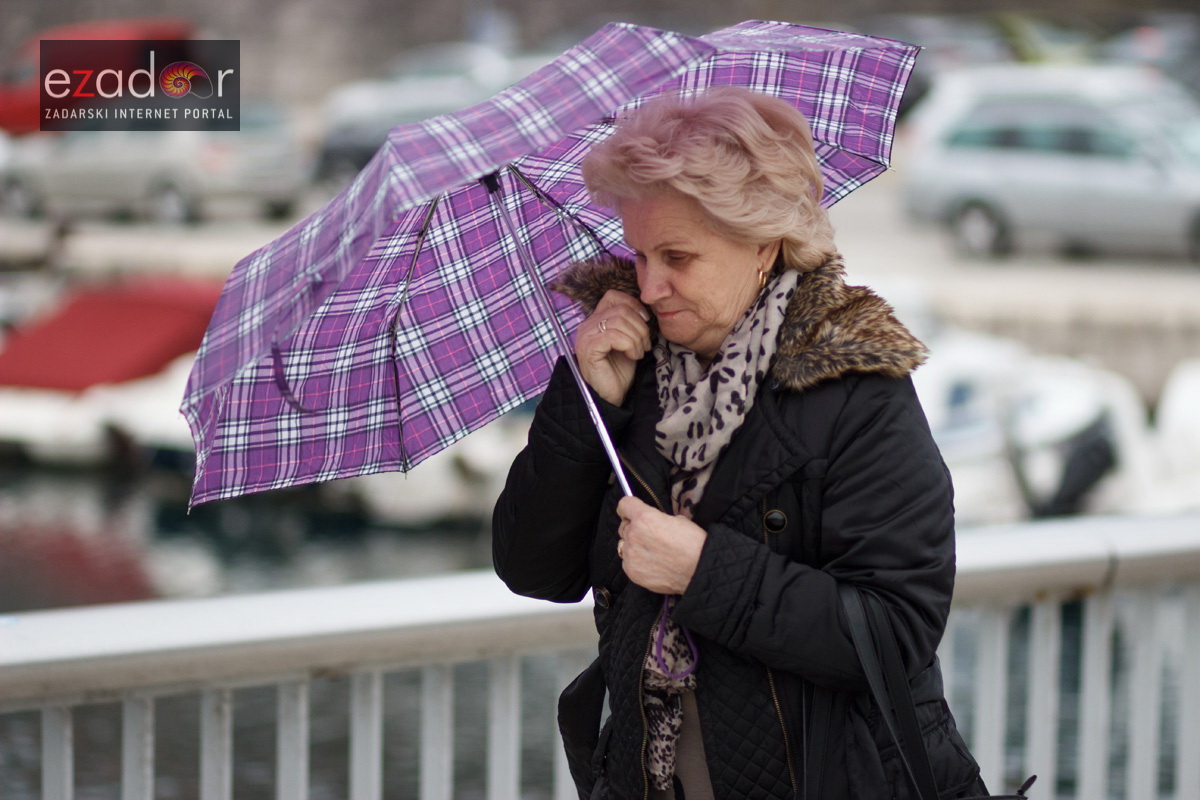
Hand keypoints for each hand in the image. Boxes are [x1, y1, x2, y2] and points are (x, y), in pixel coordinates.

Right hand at [574, 290, 650, 405]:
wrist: (610, 396)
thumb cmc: (619, 370)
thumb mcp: (628, 341)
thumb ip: (630, 324)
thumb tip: (645, 311)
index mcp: (595, 320)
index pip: (612, 296)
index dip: (633, 304)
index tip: (644, 321)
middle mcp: (587, 325)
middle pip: (621, 309)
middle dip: (640, 327)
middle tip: (645, 345)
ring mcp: (586, 336)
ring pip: (619, 321)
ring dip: (637, 338)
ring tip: (639, 352)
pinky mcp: (589, 348)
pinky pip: (614, 335)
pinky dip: (629, 345)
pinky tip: (632, 356)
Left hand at [616, 496, 704, 595]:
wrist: (699, 570)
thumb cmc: (693, 544)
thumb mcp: (677, 519)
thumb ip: (657, 519)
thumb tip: (652, 522)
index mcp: (644, 518)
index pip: (624, 505)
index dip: (629, 507)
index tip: (630, 510)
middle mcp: (634, 535)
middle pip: (624, 526)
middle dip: (634, 528)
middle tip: (649, 535)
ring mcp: (631, 554)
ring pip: (624, 545)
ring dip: (634, 546)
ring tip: (652, 552)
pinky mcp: (632, 571)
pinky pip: (628, 561)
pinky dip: (637, 561)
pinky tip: (652, 564)